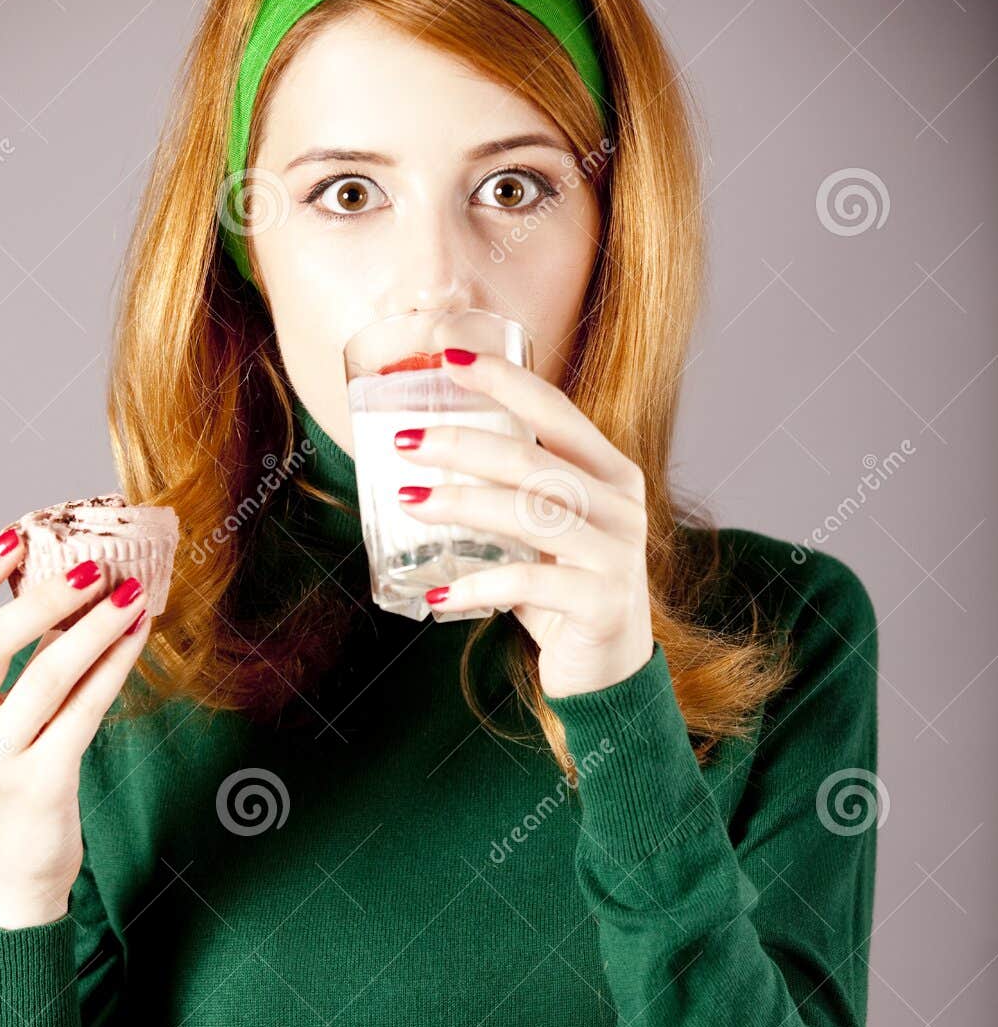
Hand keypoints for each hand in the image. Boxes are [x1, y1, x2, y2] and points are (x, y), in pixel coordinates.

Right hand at [0, 528, 151, 927]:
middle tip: (93, 565)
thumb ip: (5, 659)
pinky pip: (85, 710)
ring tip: (132, 593)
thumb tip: (64, 576)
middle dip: (45, 596)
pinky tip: (138, 637)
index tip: (15, 538)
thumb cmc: (7, 773)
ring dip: (94, 627)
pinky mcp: (42, 783)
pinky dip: (115, 666)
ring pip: (46, 675)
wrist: (13, 868)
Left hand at [393, 347, 653, 699]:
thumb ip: (512, 492)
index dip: (503, 379)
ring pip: (530, 515)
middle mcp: (622, 505)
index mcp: (610, 473)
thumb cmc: (564, 588)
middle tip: (404, 441)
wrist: (608, 669)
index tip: (448, 357)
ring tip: (409, 502)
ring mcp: (617, 554)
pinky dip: (477, 586)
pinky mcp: (602, 602)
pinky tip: (438, 595)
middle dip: (462, 443)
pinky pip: (529, 583)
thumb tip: (426, 451)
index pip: (555, 411)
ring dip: (461, 504)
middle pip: (533, 461)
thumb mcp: (544, 530)